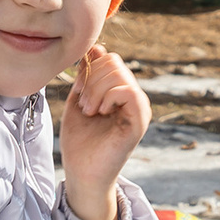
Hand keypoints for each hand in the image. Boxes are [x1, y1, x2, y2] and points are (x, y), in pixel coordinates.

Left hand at [60, 45, 150, 219]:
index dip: (90, 69)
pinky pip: (128, 91)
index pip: (110, 58)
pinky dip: (108, 97)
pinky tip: (100, 112)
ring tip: (90, 110)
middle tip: (84, 105)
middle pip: (114, 62)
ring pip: (120, 74)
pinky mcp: (140, 121)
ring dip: (96, 90)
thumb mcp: (78, 100)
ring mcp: (139, 108)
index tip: (78, 92)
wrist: (82, 172)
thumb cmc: (80, 141)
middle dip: (91, 80)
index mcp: (120, 91)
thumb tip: (96, 48)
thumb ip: (86, 76)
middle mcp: (133, 97)